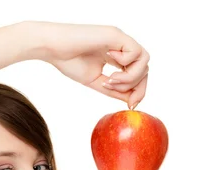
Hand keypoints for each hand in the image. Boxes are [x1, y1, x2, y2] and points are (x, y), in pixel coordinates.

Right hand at [34, 21, 149, 108]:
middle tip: (115, 90)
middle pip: (145, 68)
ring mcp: (120, 39)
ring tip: (110, 80)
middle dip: (136, 86)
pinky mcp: (116, 35)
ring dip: (129, 78)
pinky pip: (135, 53)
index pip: (138, 73)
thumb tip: (131, 101)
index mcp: (117, 56)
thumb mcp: (96, 82)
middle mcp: (122, 46)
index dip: (138, 90)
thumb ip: (114, 90)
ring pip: (144, 61)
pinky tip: (108, 66)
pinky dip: (125, 66)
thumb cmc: (69, 62)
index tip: (129, 104)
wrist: (53, 48)